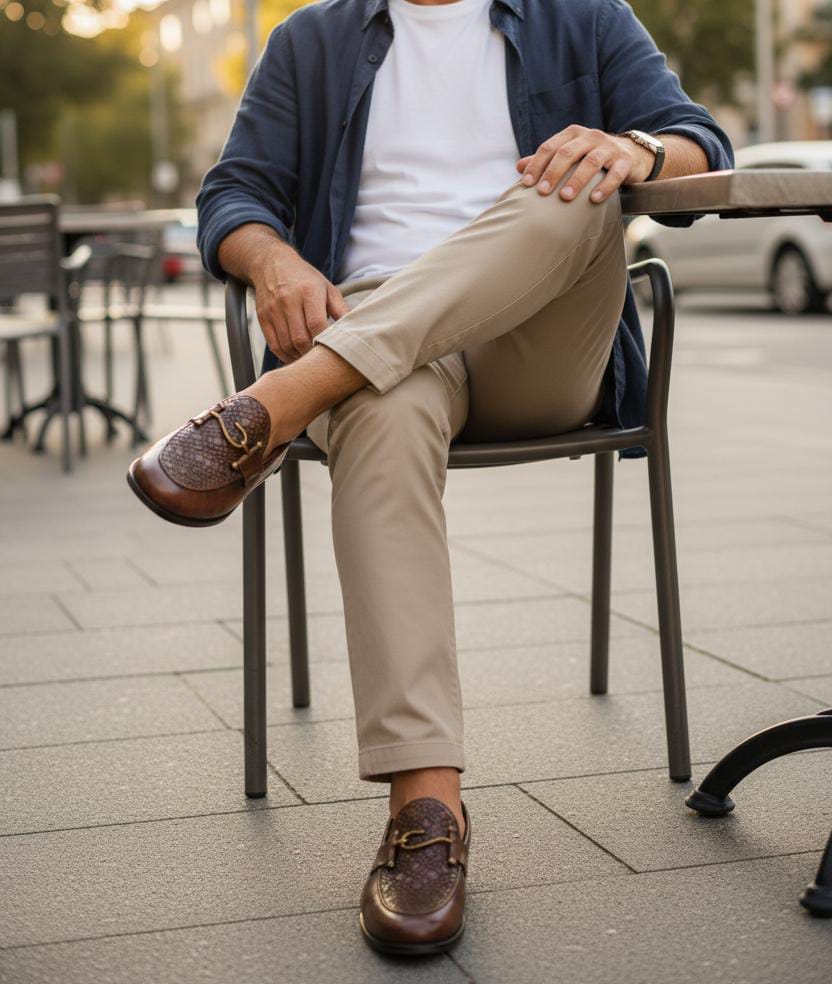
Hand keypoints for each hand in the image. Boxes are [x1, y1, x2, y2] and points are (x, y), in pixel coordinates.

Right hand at [252, 245, 349, 362]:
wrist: (272, 264)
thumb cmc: (305, 279)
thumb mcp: (328, 289)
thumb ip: (341, 310)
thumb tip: (357, 330)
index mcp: (308, 292)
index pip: (316, 324)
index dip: (325, 342)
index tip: (333, 351)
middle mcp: (288, 300)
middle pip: (300, 339)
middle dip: (312, 354)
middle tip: (322, 361)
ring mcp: (273, 310)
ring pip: (287, 345)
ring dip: (300, 358)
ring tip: (311, 361)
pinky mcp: (263, 318)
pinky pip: (274, 345)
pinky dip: (286, 356)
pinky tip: (296, 356)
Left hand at [516, 125, 655, 202]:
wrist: (631, 155)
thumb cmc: (592, 157)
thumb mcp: (570, 155)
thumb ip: (547, 160)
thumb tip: (519, 166)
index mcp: (573, 134)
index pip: (550, 147)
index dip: (537, 165)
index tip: (527, 183)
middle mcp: (590, 137)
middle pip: (568, 153)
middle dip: (553, 173)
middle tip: (542, 192)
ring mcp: (609, 147)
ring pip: (591, 162)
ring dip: (576, 180)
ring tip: (565, 198)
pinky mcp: (625, 161)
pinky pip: (615, 173)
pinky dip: (604, 186)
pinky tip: (594, 199)